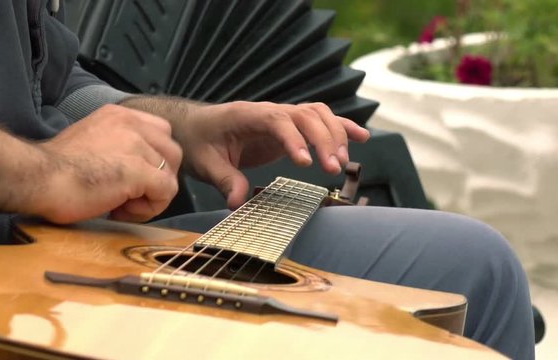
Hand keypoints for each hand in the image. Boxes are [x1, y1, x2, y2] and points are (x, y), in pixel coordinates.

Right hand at [33, 105, 181, 222]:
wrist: (36, 178)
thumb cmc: (56, 170)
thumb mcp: (93, 143)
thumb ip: (118, 148)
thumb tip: (141, 172)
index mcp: (119, 115)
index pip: (162, 135)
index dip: (154, 162)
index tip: (130, 179)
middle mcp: (131, 124)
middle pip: (173, 154)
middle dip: (158, 180)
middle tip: (129, 197)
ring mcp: (136, 145)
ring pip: (171, 175)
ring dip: (152, 197)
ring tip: (122, 205)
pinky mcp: (139, 170)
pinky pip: (167, 191)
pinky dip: (150, 208)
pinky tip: (121, 209)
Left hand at [171, 101, 369, 208]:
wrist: (195, 128)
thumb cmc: (198, 143)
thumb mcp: (205, 164)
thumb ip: (224, 180)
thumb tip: (238, 203)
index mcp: (246, 115)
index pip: (276, 120)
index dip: (294, 138)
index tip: (305, 162)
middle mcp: (269, 111)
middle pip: (305, 116)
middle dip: (323, 140)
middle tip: (333, 169)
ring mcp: (282, 117)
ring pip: (318, 115)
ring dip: (335, 135)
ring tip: (342, 163)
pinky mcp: (290, 127)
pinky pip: (320, 121)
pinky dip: (342, 127)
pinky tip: (363, 137)